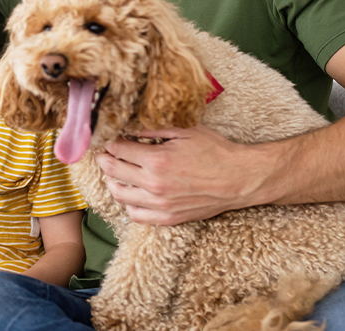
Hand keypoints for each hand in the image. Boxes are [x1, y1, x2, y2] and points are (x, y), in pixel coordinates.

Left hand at [97, 125, 265, 224]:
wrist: (240, 179)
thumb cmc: (215, 151)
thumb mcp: (185, 131)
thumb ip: (154, 129)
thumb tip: (130, 128)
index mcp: (157, 160)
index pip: (118, 150)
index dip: (110, 142)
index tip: (109, 139)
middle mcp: (154, 184)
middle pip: (112, 171)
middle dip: (104, 159)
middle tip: (104, 154)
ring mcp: (161, 204)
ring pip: (120, 195)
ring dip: (112, 182)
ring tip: (115, 173)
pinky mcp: (169, 218)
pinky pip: (136, 215)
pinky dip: (128, 205)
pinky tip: (131, 194)